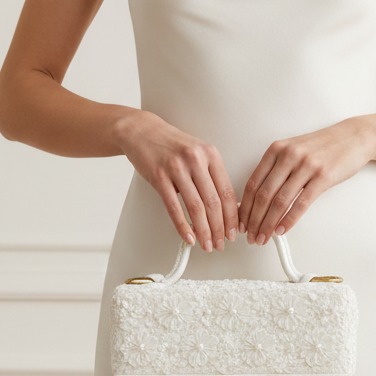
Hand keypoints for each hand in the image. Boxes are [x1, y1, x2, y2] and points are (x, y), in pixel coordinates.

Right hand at [117, 109, 238, 251]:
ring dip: (204, 231)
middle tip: (221, 244)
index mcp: (210, 154)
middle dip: (219, 229)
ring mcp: (176, 168)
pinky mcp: (159, 177)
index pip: (227, 191)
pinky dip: (183, 226)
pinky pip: (174, 207)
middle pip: (213, 203)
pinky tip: (189, 237)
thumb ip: (211, 176)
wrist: (141, 131)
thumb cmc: (171, 146)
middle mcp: (195, 160)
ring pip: (196, 207)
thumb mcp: (197, 154)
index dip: (232, 217)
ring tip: (207, 245)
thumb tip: (225, 209)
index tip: (234, 232)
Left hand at [237, 117, 375, 244]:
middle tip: (250, 237)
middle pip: (263, 195)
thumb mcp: (293, 150)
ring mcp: (306, 165)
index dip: (244, 208)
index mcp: (276, 150)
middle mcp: (288, 155)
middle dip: (254, 221)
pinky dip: (289, 220)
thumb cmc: (322, 147)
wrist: (353, 137)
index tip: (241, 223)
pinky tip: (282, 230)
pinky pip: (301, 204)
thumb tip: (258, 199)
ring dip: (268, 224)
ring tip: (264, 238)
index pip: (252, 184)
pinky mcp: (322, 177)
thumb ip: (276, 170)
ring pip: (279, 201)